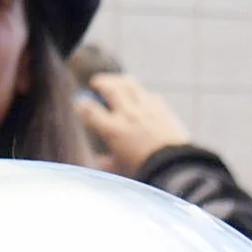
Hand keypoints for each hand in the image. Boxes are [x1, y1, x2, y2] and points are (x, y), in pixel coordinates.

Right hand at [76, 74, 190, 176]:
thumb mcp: (118, 170)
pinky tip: (141, 97)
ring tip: (117, 82)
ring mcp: (146, 109)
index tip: (79, 104)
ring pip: (130, 84)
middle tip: (96, 82)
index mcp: (112, 130)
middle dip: (101, 82)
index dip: (81, 105)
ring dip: (120, 81)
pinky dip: (142, 94)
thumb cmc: (143, 171)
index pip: (90, 110)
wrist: (173, 167)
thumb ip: (105, 163)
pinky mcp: (162, 109)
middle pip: (110, 88)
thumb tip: (99, 162)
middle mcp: (127, 114)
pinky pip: (149, 95)